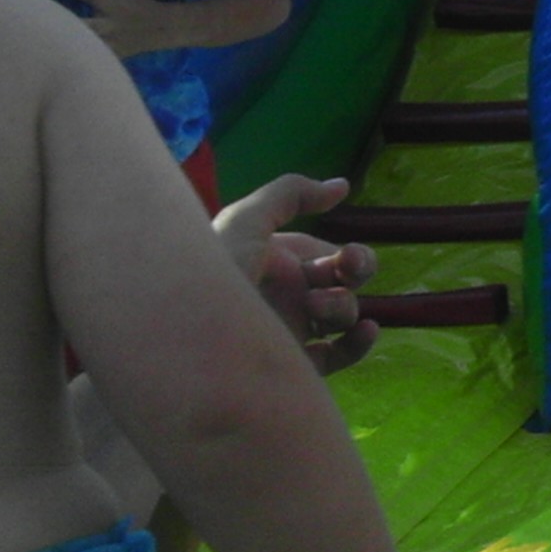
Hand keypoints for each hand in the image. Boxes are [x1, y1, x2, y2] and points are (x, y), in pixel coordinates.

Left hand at [52, 0, 175, 57]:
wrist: (162, 28)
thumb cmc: (141, 4)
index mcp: (110, 5)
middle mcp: (108, 23)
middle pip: (85, 24)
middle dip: (68, 23)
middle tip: (46, 22)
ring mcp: (110, 41)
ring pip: (88, 44)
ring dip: (72, 43)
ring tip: (51, 44)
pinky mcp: (112, 54)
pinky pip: (95, 58)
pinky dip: (84, 59)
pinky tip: (66, 63)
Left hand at [215, 174, 379, 376]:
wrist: (184, 340)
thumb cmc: (212, 273)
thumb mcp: (244, 221)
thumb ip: (291, 194)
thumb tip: (342, 186)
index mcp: (275, 263)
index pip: (325, 257)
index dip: (346, 255)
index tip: (348, 256)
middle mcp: (286, 296)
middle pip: (342, 282)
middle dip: (355, 271)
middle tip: (349, 268)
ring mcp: (292, 331)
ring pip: (342, 315)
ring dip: (342, 305)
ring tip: (316, 306)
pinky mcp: (294, 365)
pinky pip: (338, 355)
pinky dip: (358, 344)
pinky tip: (366, 329)